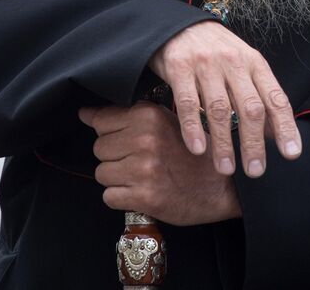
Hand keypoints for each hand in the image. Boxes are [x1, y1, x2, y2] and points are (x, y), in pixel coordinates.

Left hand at [78, 102, 240, 224]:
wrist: (224, 185)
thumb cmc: (195, 151)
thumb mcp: (168, 121)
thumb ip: (130, 116)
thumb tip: (85, 113)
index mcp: (149, 116)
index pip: (101, 120)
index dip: (108, 131)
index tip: (115, 137)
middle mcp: (144, 139)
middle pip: (99, 148)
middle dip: (113, 156)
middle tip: (138, 159)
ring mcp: (144, 169)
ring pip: (101, 173)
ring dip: (116, 178)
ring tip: (141, 175)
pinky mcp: (144, 197)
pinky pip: (109, 196)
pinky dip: (121, 196)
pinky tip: (141, 190)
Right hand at [147, 21, 301, 177]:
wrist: (178, 25)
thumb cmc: (216, 52)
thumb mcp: (243, 66)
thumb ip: (258, 96)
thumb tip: (276, 135)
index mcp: (254, 63)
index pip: (275, 98)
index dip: (285, 127)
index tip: (292, 154)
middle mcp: (233, 62)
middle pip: (250, 107)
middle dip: (254, 143)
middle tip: (256, 171)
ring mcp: (206, 64)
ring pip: (220, 109)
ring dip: (224, 143)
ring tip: (226, 169)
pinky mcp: (179, 67)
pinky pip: (188, 102)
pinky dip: (193, 128)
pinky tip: (198, 149)